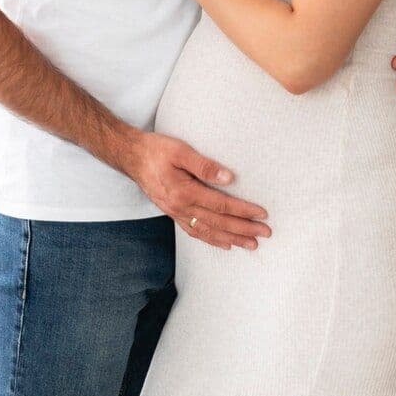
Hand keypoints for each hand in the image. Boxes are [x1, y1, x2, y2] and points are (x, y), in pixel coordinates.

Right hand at [124, 130, 270, 249]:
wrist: (131, 156)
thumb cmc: (155, 150)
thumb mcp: (180, 151)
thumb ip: (204, 165)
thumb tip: (229, 178)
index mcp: (184, 192)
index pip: (221, 205)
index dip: (244, 211)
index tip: (262, 214)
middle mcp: (180, 208)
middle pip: (218, 222)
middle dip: (243, 229)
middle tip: (265, 234)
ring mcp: (175, 213)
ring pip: (208, 231)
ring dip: (231, 238)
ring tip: (251, 245)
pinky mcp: (172, 213)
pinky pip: (194, 232)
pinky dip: (211, 239)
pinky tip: (224, 243)